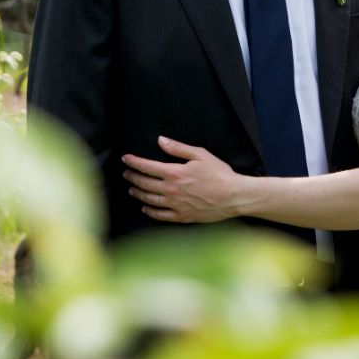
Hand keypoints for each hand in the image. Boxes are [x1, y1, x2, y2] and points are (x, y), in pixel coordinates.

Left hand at [122, 136, 241, 223]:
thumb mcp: (200, 155)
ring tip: (131, 189)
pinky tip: (145, 208)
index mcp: (175, 173)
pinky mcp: (182, 217)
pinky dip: (150, 211)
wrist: (233, 197)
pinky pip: (160, 215)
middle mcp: (171, 190)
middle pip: (145, 183)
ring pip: (149, 200)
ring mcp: (175, 205)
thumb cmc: (219, 174)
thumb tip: (160, 141)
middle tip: (126, 173)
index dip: (134, 162)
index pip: (147, 167)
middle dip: (132, 177)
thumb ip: (178, 148)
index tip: (125, 159)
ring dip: (138, 193)